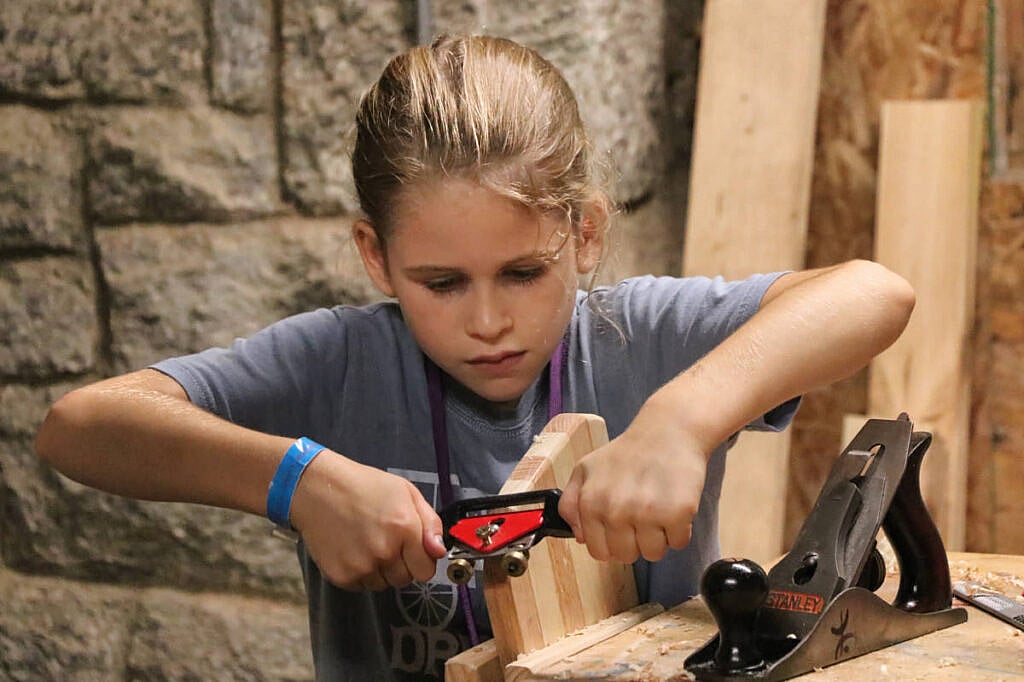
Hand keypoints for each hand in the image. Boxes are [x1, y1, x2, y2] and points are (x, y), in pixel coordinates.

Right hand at [289, 452, 446, 590]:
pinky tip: (352, 548)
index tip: (412, 551)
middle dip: (401, 565)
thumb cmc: (362, 486)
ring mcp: (362, 566)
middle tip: (385, 540)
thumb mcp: (406, 492)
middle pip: (405, 580)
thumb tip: (439, 551)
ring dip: (380, 570)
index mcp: (405, 528)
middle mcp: (385, 551)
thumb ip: (430, 523)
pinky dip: (360, 572)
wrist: (317, 488)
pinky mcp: (341, 576)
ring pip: (384, 584)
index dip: (421, 560)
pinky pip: (361, 586)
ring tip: (366, 542)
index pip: (426, 571)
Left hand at [559, 402, 710, 562]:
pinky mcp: (677, 513)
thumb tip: (580, 537)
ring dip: (658, 536)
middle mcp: (616, 510)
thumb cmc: (628, 452)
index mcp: (591, 503)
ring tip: (657, 508)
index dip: (612, 542)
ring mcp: (647, 513)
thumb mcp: (586, 470)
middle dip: (635, 541)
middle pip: (626, 556)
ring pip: (654, 553)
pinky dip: (679, 529)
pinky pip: (678, 542)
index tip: (621, 528)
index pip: (599, 552)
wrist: (668, 430)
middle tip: (641, 513)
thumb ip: (572, 504)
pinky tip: (673, 505)